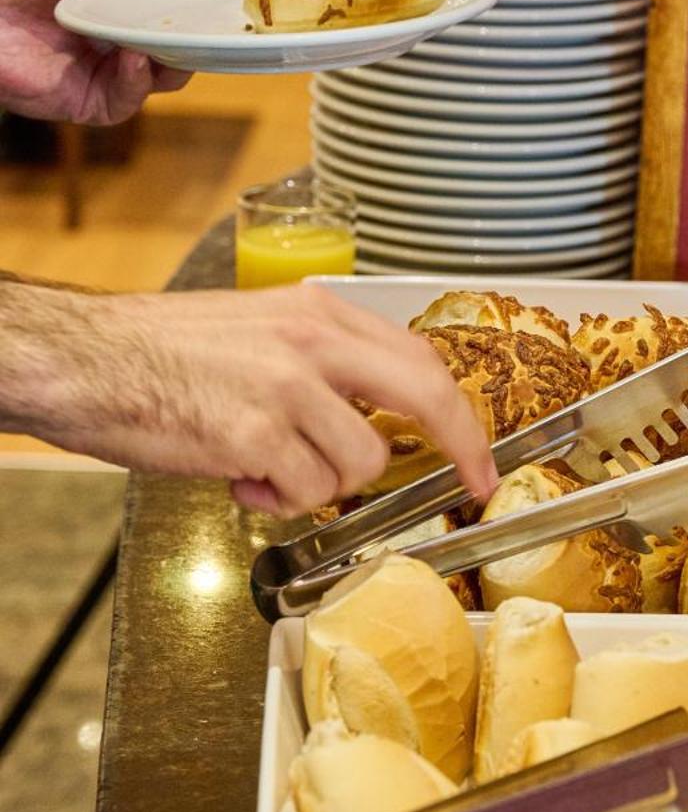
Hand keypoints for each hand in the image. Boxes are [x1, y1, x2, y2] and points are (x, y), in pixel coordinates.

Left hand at [0, 0, 234, 124]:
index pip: (188, 6)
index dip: (215, 5)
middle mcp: (126, 35)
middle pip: (186, 46)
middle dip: (205, 38)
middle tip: (224, 28)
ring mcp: (110, 70)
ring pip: (167, 77)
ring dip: (173, 59)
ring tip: (164, 39)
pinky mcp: (92, 101)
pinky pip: (131, 100)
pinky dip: (137, 80)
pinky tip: (131, 57)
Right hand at [0, 281, 498, 516]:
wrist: (83, 360)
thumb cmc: (157, 352)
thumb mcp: (257, 330)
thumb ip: (319, 362)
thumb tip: (369, 413)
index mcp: (316, 312)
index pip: (419, 357)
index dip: (461, 411)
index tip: (480, 452)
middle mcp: (311, 342)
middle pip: (423, 395)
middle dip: (458, 447)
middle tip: (467, 483)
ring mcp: (286, 388)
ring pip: (361, 463)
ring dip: (321, 483)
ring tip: (266, 468)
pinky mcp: (254, 434)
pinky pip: (305, 492)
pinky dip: (278, 500)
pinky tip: (239, 479)